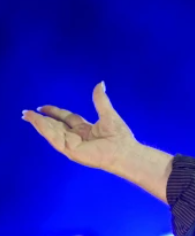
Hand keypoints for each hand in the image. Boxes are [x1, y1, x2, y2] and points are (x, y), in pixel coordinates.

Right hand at [22, 82, 137, 171]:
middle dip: (41, 120)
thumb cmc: (121, 137)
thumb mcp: (108, 114)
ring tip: (28, 115)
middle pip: (55, 126)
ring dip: (39, 124)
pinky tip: (39, 121)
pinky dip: (46, 130)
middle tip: (26, 113)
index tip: (42, 107)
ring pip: (52, 132)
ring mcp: (73, 145)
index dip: (54, 112)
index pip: (66, 119)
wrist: (125, 152)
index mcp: (85, 130)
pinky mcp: (71, 150)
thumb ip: (100, 100)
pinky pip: (55, 139)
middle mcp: (77, 137)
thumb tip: (100, 83)